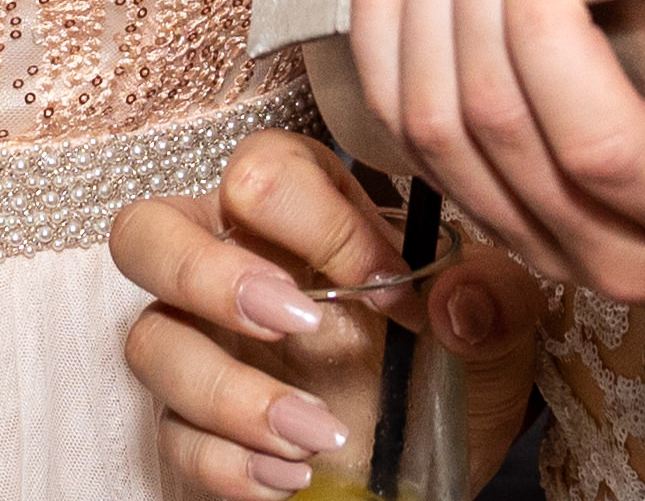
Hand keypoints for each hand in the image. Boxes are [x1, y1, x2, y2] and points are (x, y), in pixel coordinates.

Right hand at [115, 131, 542, 496]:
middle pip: (146, 233)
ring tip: (321, 436)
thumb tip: (455, 302)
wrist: (440, 455)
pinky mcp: (195, 422)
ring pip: (149, 342)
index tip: (386, 290)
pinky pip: (172, 435)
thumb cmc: (451, 360)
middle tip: (294, 324)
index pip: (262, 174)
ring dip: (231, 393)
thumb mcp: (497, 328)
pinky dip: (230, 463)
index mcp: (298, 208)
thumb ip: (493, 298)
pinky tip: (294, 478)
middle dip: (208, 277)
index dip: (320, 225)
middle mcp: (228, 262)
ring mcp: (201, 344)